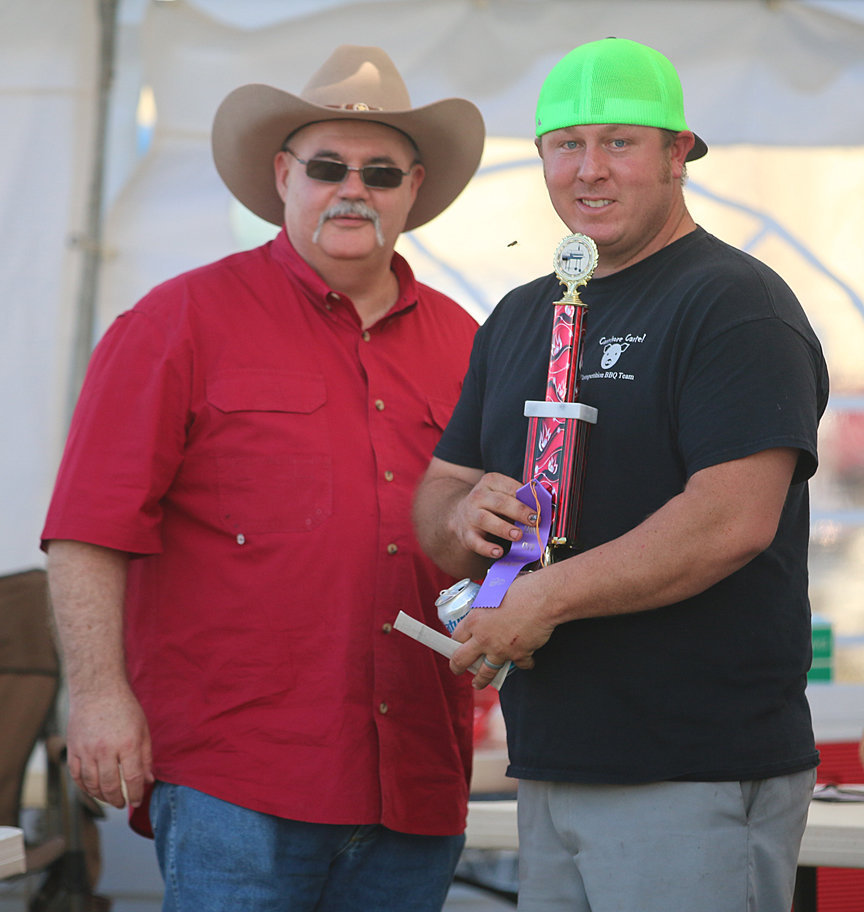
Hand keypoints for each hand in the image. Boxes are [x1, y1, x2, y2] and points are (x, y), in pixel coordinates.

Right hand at [66, 686, 153, 808]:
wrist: (98, 691)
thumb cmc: (124, 709)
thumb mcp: (143, 729)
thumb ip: (146, 756)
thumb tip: (148, 780)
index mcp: (127, 744)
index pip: (132, 778)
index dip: (135, 794)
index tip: (137, 801)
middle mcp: (106, 750)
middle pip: (110, 785)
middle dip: (117, 800)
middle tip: (122, 804)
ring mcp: (86, 750)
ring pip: (91, 784)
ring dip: (101, 796)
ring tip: (109, 799)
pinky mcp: (73, 749)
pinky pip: (76, 776)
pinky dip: (84, 787)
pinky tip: (92, 790)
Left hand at [449, 573, 555, 688]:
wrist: (542, 599)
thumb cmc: (520, 589)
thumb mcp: (494, 592)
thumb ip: (487, 604)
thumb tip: (486, 604)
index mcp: (474, 620)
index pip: (456, 637)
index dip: (454, 643)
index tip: (455, 646)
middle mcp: (484, 638)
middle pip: (462, 660)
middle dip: (457, 667)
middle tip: (457, 670)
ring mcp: (500, 650)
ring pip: (486, 672)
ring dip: (481, 680)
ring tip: (478, 683)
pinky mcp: (519, 655)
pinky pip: (519, 665)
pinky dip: (523, 663)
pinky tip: (525, 660)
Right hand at [450, 472, 538, 560]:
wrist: (460, 516)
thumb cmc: (490, 506)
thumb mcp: (502, 494)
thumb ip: (519, 498)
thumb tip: (543, 507)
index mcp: (490, 482)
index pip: (510, 487)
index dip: (526, 497)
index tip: (539, 507)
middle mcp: (478, 497)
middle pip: (499, 502)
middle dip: (518, 511)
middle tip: (534, 520)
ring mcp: (470, 516)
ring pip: (485, 519)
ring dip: (504, 528)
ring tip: (518, 535)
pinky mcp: (466, 535)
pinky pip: (476, 542)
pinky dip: (487, 548)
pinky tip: (498, 551)